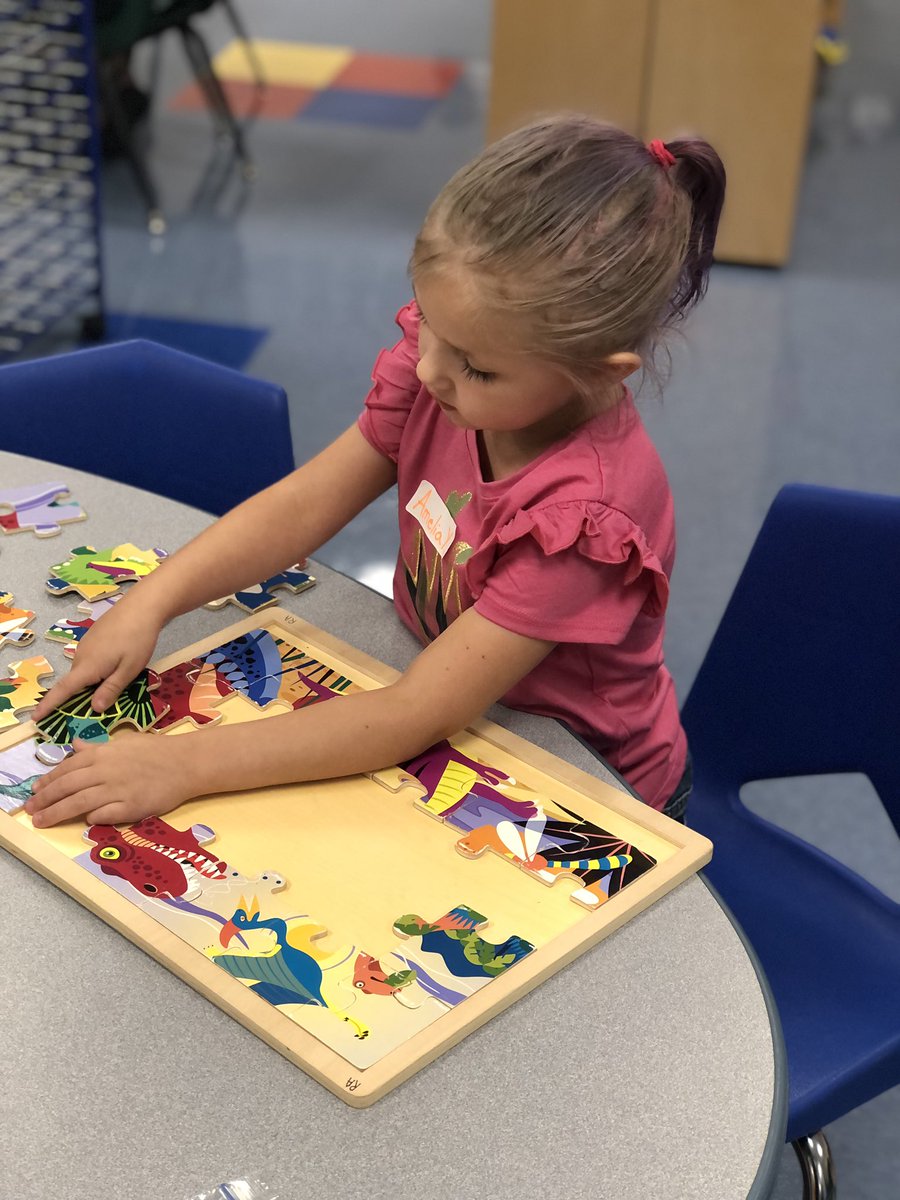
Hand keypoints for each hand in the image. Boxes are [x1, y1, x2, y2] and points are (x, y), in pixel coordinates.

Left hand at [25, 732, 192, 826]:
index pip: (67, 769)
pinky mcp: (131, 807)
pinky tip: (85, 821)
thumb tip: (75, 747)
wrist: (185, 763)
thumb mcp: (124, 743)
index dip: (48, 781)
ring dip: (57, 813)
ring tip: (42, 821)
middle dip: (45, 800)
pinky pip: (104, 815)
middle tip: (30, 810)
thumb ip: (97, 748)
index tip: (35, 791)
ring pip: (78, 803)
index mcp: (102, 754)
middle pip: (67, 788)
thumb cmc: (156, 751)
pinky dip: (92, 818)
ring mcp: (117, 790)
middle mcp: (105, 772)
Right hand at [32, 591, 162, 722]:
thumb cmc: (138, 640)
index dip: (48, 705)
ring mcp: (86, 645)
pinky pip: (90, 660)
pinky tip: (116, 666)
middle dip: (81, 696)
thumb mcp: (129, 670)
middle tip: (97, 708)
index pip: (63, 690)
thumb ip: (111, 689)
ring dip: (93, 682)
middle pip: (76, 682)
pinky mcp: (93, 638)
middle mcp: (81, 656)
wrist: (141, 607)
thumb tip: (94, 708)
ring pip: (85, 671)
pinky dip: (97, 670)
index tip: (35, 717)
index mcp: (87, 667)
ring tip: (114, 685)